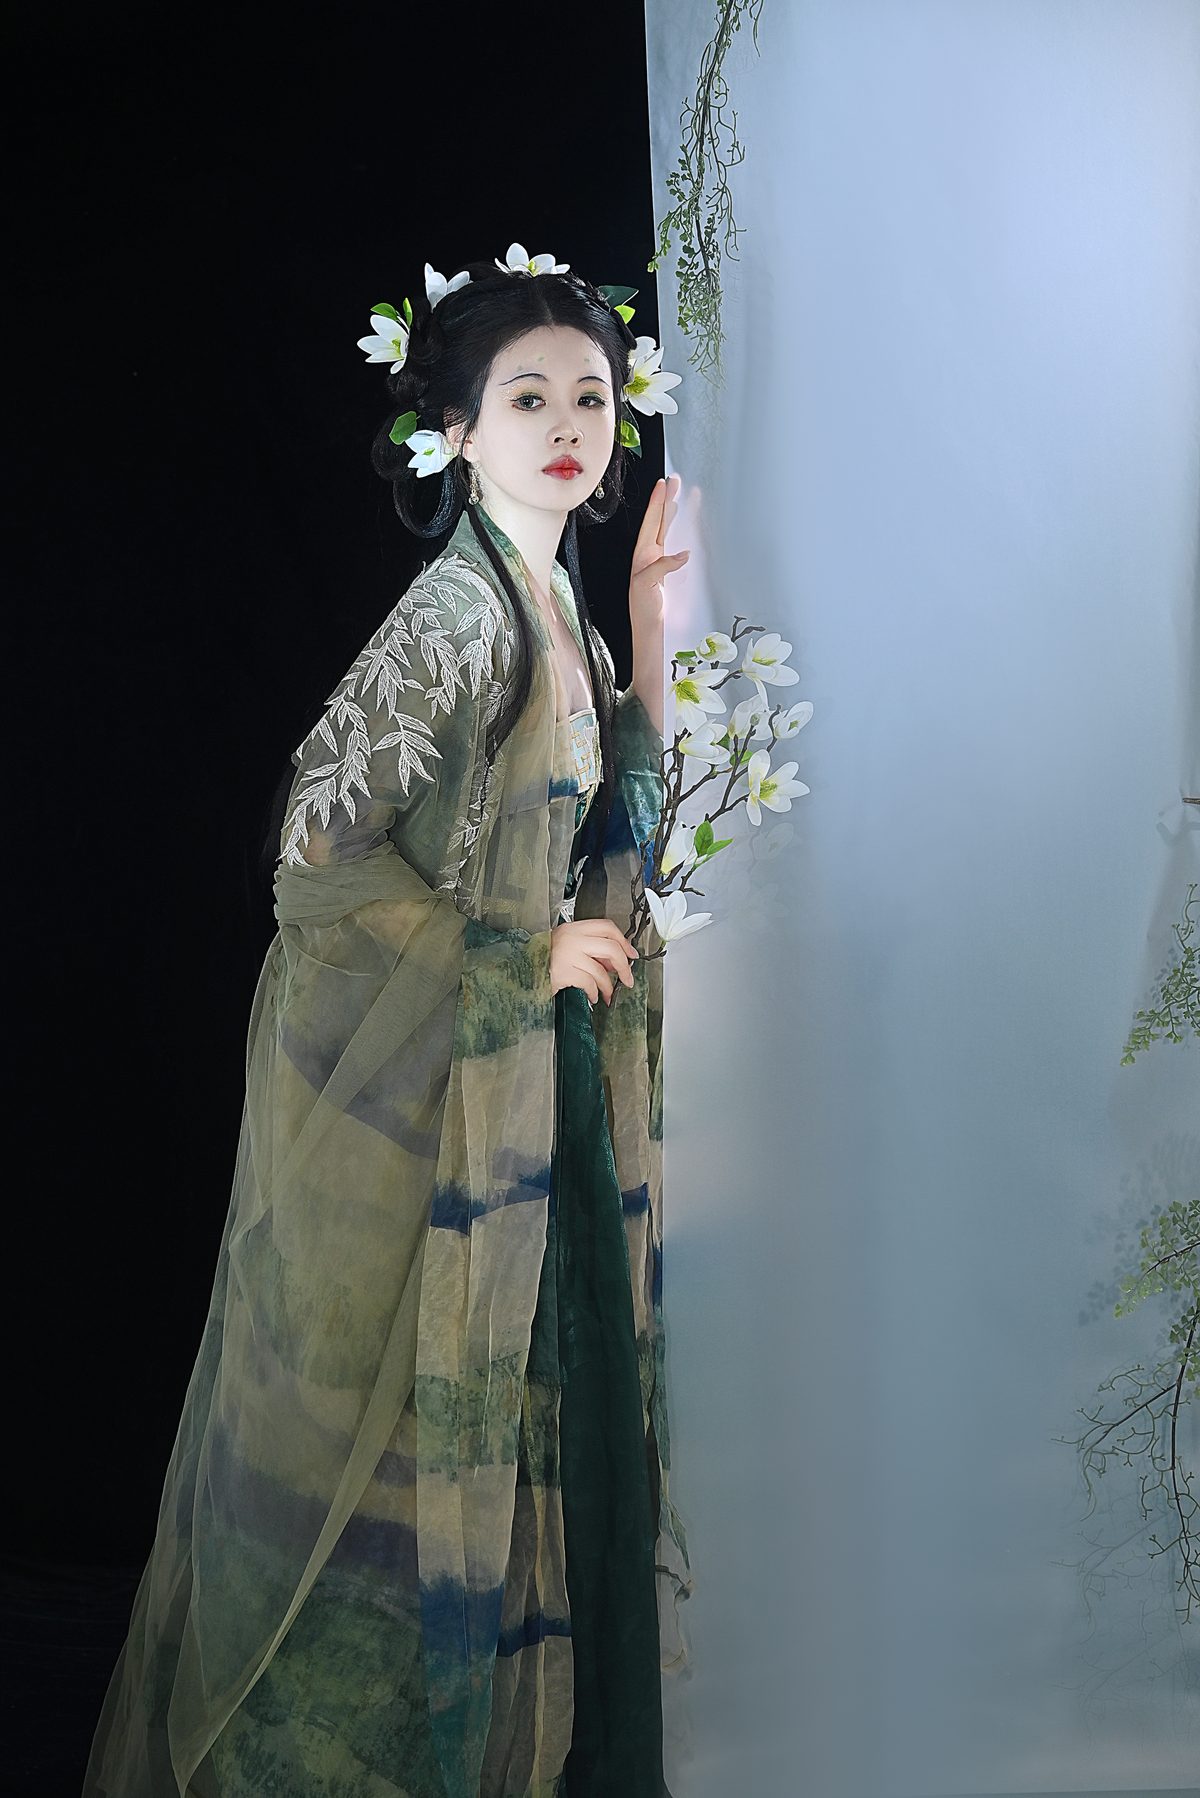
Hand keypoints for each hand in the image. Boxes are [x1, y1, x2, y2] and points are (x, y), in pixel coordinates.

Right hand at [550, 918, 639, 1004]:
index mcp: (573, 929)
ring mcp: (566, 954)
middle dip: (624, 966)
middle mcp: (571, 938)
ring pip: (601, 970)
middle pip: (610, 947)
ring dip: (608, 986)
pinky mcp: (562, 972)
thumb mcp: (567, 947)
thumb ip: (590, 950)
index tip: (631, 955)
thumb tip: (615, 962)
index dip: (623, 941)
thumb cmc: (544, 961)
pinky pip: (589, 983)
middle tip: (627, 979)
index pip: (607, 927)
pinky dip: (595, 993)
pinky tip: (593, 997)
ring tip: (607, 994)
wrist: (520, 970)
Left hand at [629, 473, 689, 632]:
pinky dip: (680, 534)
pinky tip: (685, 529)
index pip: (651, 523)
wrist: (650, 632)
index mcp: (642, 556)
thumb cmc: (644, 611)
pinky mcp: (668, 573)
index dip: (657, 503)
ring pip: (666, 532)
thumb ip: (662, 567)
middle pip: (659, 522)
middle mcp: (649, 557)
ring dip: (673, 514)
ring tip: (680, 498)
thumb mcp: (647, 586)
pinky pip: (674, 546)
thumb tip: (683, 554)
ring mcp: (658, 564)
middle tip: (675, 481)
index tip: (663, 484)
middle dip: (666, 501)